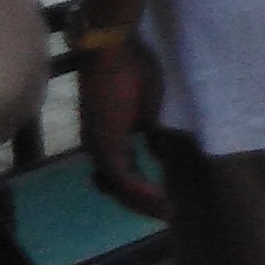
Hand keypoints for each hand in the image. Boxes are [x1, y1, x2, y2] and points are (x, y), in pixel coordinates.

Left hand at [80, 37, 169, 221]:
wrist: (113, 51)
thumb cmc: (130, 70)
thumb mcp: (146, 108)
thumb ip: (149, 132)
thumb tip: (157, 152)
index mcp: (106, 138)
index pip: (121, 173)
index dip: (141, 188)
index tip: (164, 197)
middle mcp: (97, 148)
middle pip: (117, 187)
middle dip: (143, 202)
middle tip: (167, 212)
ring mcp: (99, 147)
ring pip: (118, 187)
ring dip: (143, 201)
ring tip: (167, 210)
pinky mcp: (105, 144)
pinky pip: (123, 177)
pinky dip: (141, 190)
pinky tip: (160, 196)